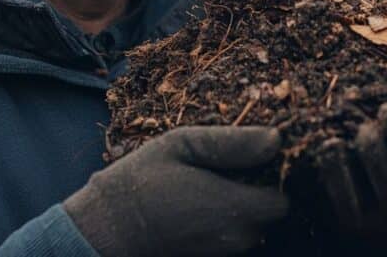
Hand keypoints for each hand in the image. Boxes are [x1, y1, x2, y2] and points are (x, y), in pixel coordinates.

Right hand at [63, 126, 288, 256]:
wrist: (103, 231)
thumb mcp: (181, 145)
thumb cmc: (139, 182)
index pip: (284, 198)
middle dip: (258, 190)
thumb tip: (276, 140)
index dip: (275, 176)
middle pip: (271, 214)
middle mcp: (234, 238)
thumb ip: (232, 143)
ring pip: (252, 228)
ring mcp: (223, 255)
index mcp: (231, 207)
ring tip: (209, 185)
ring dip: (241, 206)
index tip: (254, 158)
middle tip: (228, 167)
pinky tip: (200, 204)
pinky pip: (232, 239)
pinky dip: (225, 222)